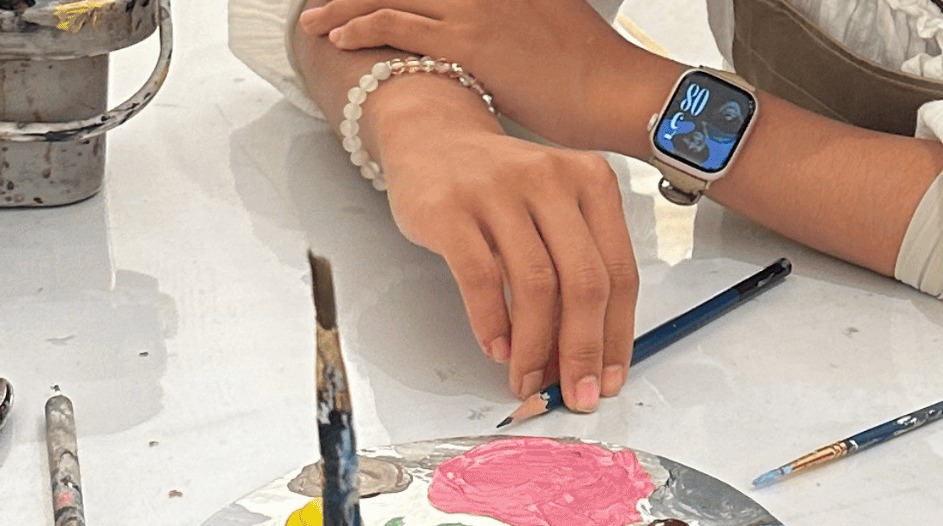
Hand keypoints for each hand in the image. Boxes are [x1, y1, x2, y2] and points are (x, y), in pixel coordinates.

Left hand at [301, 0, 651, 153]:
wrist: (619, 91)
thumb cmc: (595, 75)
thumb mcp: (553, 26)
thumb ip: (515, 23)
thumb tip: (498, 44)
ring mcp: (474, 8)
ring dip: (344, 5)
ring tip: (315, 20)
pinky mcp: (468, 40)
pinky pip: (397, 25)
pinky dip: (361, 26)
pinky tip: (338, 35)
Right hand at [368, 80, 637, 407]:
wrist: (431, 135)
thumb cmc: (502, 188)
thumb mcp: (555, 214)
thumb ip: (576, 272)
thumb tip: (588, 358)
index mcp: (593, 183)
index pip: (620, 273)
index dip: (618, 336)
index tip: (610, 380)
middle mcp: (551, 180)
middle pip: (584, 283)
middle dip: (583, 350)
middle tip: (575, 393)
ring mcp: (499, 190)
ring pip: (535, 285)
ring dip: (535, 347)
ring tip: (528, 379)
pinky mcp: (450, 207)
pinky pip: (481, 278)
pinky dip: (493, 324)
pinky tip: (497, 349)